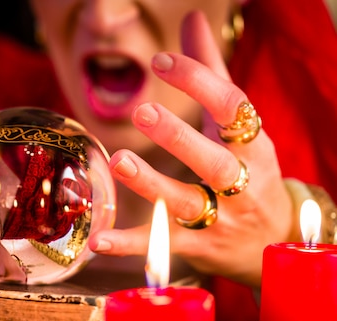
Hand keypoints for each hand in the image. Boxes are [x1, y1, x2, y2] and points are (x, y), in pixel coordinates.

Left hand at [89, 11, 291, 286]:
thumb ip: (211, 75)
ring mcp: (220, 219)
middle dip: (180, 137)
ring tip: (119, 160)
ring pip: (187, 203)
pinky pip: (161, 246)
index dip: (199, 82)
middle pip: (214, 161)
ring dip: (152, 184)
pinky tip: (97, 241)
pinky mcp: (197, 248)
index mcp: (253, 146)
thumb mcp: (237, 126)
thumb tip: (192, 21)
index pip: (232, 108)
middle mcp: (241, 183)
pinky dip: (129, 245)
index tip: (161, 62)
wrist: (274, 241)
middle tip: (142, 110)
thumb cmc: (250, 173)